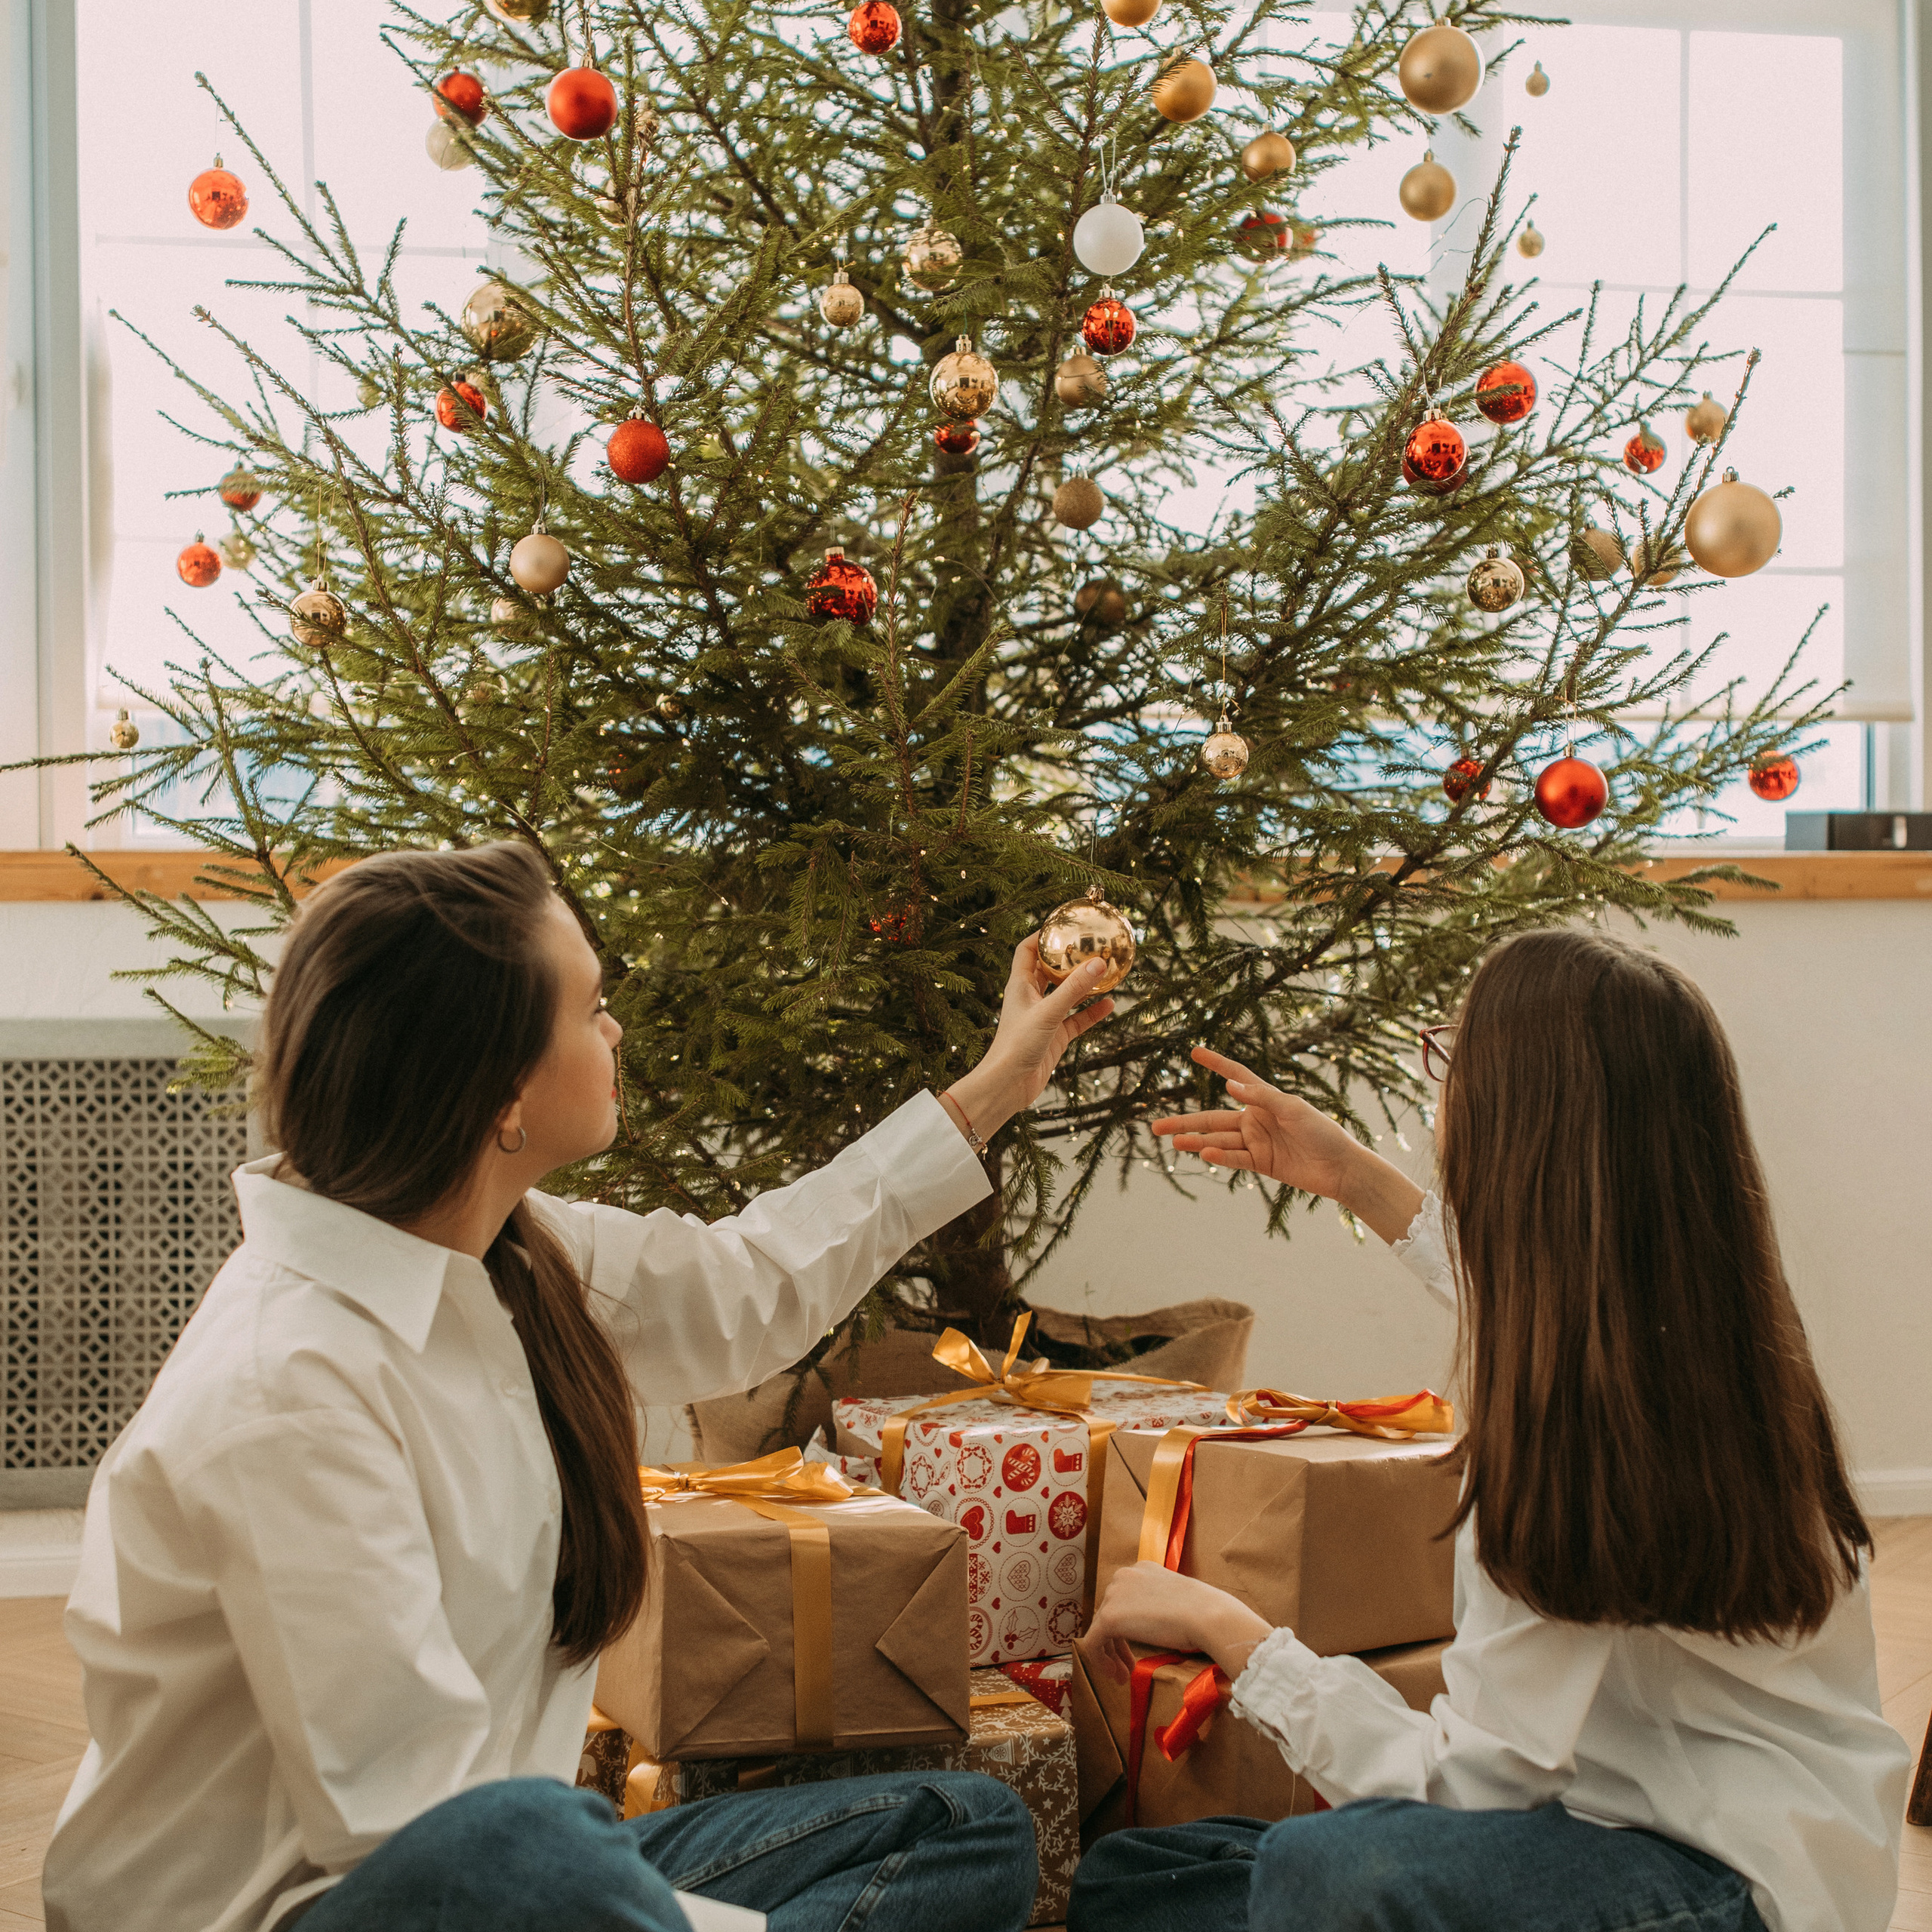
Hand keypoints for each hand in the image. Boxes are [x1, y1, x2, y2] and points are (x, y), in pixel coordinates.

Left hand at [942, 937, 1114, 1143]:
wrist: (1008, 1086)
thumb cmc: (1017, 1046)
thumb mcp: (1048, 1013)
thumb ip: (1073, 989)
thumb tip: (1099, 963)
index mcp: (1019, 985)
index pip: (1027, 950)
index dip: (1042, 934)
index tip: (1064, 923)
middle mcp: (1031, 998)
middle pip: (1050, 969)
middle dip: (1069, 958)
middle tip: (1091, 945)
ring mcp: (1044, 1018)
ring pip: (1067, 994)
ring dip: (1084, 984)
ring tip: (1107, 971)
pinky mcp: (1054, 1037)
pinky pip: (1077, 1019)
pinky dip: (1092, 1012)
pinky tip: (1110, 1004)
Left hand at [1085, 1561, 1271, 1684]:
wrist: (1205, 1614)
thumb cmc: (1202, 1611)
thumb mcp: (1176, 1600)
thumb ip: (1158, 1606)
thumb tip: (1154, 1624)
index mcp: (1141, 1569)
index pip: (1124, 1600)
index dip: (1127, 1629)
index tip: (1135, 1650)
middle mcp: (1123, 1576)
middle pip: (1111, 1614)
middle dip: (1118, 1645)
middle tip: (1128, 1669)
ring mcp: (1114, 1594)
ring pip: (1101, 1629)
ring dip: (1110, 1656)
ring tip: (1121, 1676)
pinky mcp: (1109, 1616)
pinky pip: (1093, 1642)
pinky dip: (1100, 1661)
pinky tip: (1116, 1676)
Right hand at [1149, 1046, 1424, 1243]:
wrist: (1341, 1168)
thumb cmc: (1323, 1132)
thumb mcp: (1294, 1109)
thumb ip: (1261, 1097)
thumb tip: (1229, 1084)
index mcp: (1266, 1099)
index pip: (1236, 1075)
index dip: (1217, 1063)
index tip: (1195, 1051)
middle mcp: (1256, 1119)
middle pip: (1213, 1118)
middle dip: (1185, 1121)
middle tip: (1156, 1126)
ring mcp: (1257, 1142)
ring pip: (1218, 1140)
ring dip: (1196, 1141)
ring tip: (1173, 1142)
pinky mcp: (1262, 1164)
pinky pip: (1235, 1159)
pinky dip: (1219, 1157)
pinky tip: (1203, 1154)